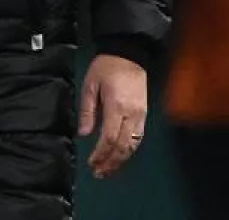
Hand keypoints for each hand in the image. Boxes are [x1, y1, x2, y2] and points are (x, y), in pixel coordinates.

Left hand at [78, 54, 147, 179]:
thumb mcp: (90, 85)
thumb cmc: (106, 67)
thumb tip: (83, 134)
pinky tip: (120, 156)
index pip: (109, 138)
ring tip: (108, 170)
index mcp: (116, 106)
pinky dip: (129, 150)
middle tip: (99, 173)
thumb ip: (87, 110)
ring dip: (121, 160)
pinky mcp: (145, 114)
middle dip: (110, 163)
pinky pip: (138, 137)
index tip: (91, 163)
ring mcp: (141, 115)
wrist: (129, 53)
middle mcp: (131, 114)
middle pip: (122, 146)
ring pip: (133, 145)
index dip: (100, 154)